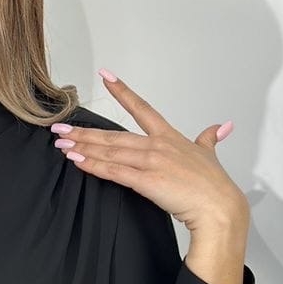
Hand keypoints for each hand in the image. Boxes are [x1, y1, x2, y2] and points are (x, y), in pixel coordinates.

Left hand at [51, 70, 247, 234]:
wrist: (218, 207)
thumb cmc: (213, 185)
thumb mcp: (210, 154)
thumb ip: (210, 138)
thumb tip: (223, 126)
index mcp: (169, 137)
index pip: (142, 108)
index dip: (122, 92)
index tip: (105, 76)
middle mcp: (157, 145)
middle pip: (114, 135)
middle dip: (84, 133)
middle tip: (60, 129)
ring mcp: (150, 162)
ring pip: (110, 151)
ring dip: (83, 148)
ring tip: (61, 144)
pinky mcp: (146, 181)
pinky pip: (114, 171)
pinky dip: (93, 165)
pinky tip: (77, 161)